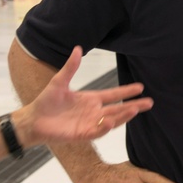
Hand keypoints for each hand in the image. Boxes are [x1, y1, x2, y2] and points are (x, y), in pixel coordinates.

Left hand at [21, 46, 153, 146]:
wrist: (33, 119)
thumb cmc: (46, 101)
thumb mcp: (60, 81)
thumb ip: (71, 67)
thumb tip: (78, 48)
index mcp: (91, 99)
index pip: (113, 95)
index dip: (127, 91)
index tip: (141, 87)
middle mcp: (94, 112)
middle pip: (118, 108)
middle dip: (134, 106)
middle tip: (150, 102)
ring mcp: (90, 123)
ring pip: (112, 120)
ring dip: (124, 115)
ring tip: (135, 109)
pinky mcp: (82, 134)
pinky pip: (97, 131)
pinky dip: (105, 126)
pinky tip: (111, 120)